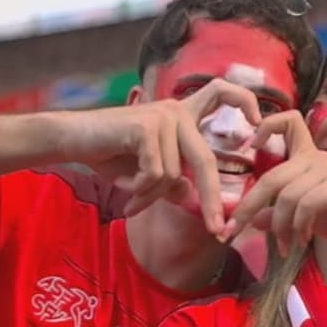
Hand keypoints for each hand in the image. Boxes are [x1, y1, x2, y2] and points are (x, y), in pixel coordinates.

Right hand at [54, 78, 262, 232]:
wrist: (70, 140)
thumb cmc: (110, 154)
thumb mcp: (148, 173)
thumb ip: (172, 180)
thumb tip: (189, 193)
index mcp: (183, 116)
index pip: (222, 93)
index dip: (245, 102)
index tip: (256, 127)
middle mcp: (177, 111)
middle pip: (206, 162)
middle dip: (213, 202)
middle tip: (218, 232)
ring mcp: (163, 116)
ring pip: (174, 175)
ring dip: (150, 193)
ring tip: (129, 190)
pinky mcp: (146, 126)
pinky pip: (156, 173)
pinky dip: (139, 187)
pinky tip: (122, 181)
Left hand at [225, 111, 326, 256]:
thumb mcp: (306, 221)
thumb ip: (280, 216)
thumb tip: (253, 219)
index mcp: (309, 158)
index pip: (288, 123)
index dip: (266, 127)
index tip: (251, 147)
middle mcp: (317, 158)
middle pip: (272, 177)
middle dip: (248, 207)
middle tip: (234, 232)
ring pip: (287, 196)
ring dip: (281, 228)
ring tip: (286, 247)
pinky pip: (307, 204)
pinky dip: (299, 226)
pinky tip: (304, 241)